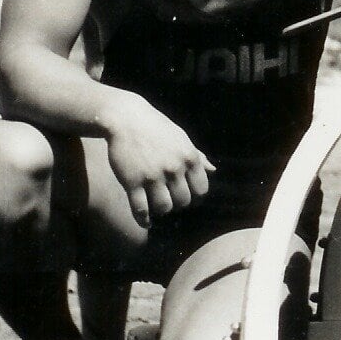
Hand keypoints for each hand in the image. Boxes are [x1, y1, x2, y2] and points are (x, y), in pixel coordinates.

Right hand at [101, 97, 213, 227]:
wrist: (127, 118)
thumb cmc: (157, 128)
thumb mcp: (181, 138)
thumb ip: (198, 156)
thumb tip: (213, 170)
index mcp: (189, 157)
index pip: (201, 190)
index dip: (194, 195)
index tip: (185, 194)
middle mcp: (174, 167)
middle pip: (183, 201)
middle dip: (177, 203)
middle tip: (169, 199)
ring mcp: (152, 175)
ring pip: (164, 207)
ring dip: (161, 210)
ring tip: (157, 206)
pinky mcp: (132, 181)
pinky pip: (140, 209)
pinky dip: (143, 219)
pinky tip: (145, 221)